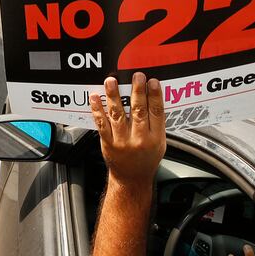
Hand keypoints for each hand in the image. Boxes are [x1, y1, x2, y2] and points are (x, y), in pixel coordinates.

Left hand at [89, 73, 165, 192]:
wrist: (131, 179)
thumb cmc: (146, 160)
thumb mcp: (160, 144)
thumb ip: (157, 124)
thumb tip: (154, 99)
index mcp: (155, 138)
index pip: (157, 113)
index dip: (155, 96)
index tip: (152, 82)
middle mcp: (139, 139)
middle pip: (138, 111)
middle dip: (137, 91)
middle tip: (136, 76)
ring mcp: (122, 141)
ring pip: (118, 115)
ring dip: (114, 96)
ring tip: (111, 81)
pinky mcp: (107, 143)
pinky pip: (101, 124)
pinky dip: (97, 110)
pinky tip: (95, 98)